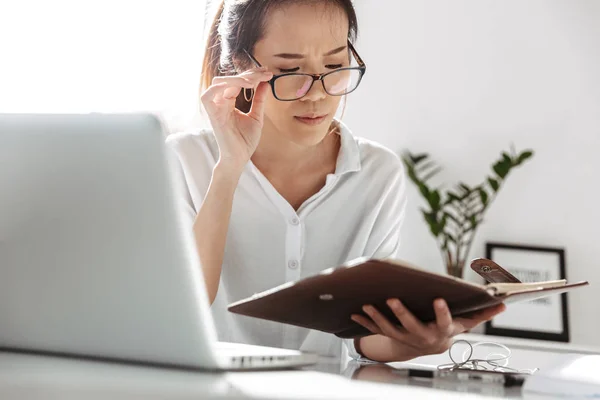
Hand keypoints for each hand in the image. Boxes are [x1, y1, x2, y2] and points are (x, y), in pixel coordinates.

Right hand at [200, 67, 272, 170]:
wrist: (240, 158)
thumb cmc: (245, 140)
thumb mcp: (256, 116)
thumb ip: (259, 100)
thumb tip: (265, 83)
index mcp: (229, 101)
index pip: (238, 82)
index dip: (252, 75)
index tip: (267, 73)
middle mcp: (220, 102)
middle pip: (229, 79)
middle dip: (247, 73)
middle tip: (265, 73)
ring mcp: (215, 108)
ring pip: (219, 83)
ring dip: (237, 78)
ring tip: (254, 80)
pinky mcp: (212, 115)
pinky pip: (208, 96)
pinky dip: (222, 86)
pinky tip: (242, 84)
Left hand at [351, 299, 505, 361]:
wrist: (427, 347)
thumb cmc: (445, 329)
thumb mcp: (464, 323)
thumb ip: (481, 313)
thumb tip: (502, 303)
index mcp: (441, 331)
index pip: (445, 322)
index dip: (442, 313)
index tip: (438, 300)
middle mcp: (423, 336)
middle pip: (412, 326)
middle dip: (401, 314)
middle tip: (392, 299)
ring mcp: (405, 338)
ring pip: (390, 329)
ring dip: (377, 317)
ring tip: (367, 304)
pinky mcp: (391, 336)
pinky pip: (376, 331)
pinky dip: (364, 323)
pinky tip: (354, 313)